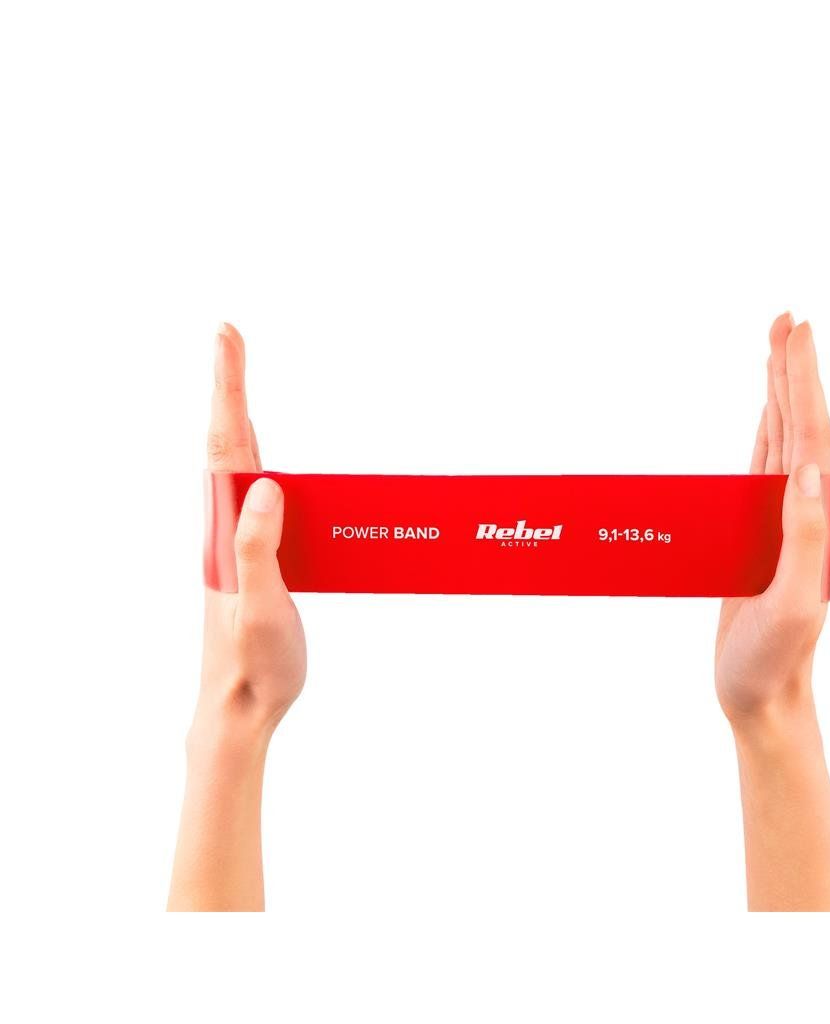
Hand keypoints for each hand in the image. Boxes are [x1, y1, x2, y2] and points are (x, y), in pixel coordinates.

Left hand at [193, 323, 305, 749]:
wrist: (242, 707)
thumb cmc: (252, 663)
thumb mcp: (258, 607)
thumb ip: (257, 547)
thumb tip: (264, 483)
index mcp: (228, 531)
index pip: (225, 446)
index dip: (228, 389)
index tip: (226, 338)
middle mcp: (229, 527)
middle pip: (229, 442)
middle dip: (228, 386)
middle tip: (228, 338)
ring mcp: (242, 541)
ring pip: (242, 465)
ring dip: (239, 418)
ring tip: (235, 378)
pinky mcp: (260, 557)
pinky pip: (264, 497)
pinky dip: (263, 461)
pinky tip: (271, 462)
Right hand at [715, 313, 829, 729]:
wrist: (761, 695)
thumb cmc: (777, 659)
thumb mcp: (796, 603)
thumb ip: (804, 539)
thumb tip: (806, 471)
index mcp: (815, 521)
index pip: (811, 437)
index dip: (803, 383)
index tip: (796, 333)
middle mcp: (801, 513)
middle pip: (799, 426)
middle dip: (792, 371)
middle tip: (784, 320)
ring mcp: (776, 522)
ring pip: (779, 442)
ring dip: (777, 394)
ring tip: (772, 352)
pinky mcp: (751, 536)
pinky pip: (756, 472)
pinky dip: (759, 434)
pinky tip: (759, 417)